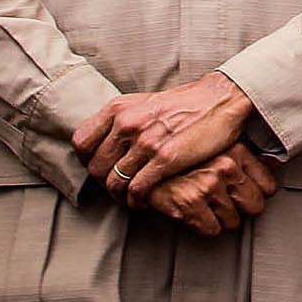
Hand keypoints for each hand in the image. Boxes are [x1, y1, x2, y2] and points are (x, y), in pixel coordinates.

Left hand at [75, 70, 257, 198]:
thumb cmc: (184, 103)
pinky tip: (144, 202)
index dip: (87, 161)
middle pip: (96, 167)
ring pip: (114, 182)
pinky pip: (137, 190)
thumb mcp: (145, 103)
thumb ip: (123, 120)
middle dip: (104, 183)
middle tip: (117, 188)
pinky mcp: (165, 159)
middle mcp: (127, 124)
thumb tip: (106, 143)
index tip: (100, 168)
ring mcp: (145, 142)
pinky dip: (136, 201)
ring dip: (119, 196)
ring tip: (130, 198)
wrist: (220, 99)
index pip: (81, 143)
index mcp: (119, 108)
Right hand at [143, 145, 280, 235]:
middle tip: (225, 202)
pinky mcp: (190, 202)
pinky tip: (195, 213)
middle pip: (255, 206)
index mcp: (236, 150)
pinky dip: (204, 227)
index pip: (268, 186)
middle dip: (241, 209)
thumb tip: (277, 162)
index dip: (256, 193)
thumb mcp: (218, 142)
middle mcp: (226, 166)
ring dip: (220, 218)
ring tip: (205, 205)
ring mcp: (209, 184)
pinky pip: (212, 230)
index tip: (246, 193)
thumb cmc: (182, 148)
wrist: (144, 152)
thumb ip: (245, 153)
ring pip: (233, 221)